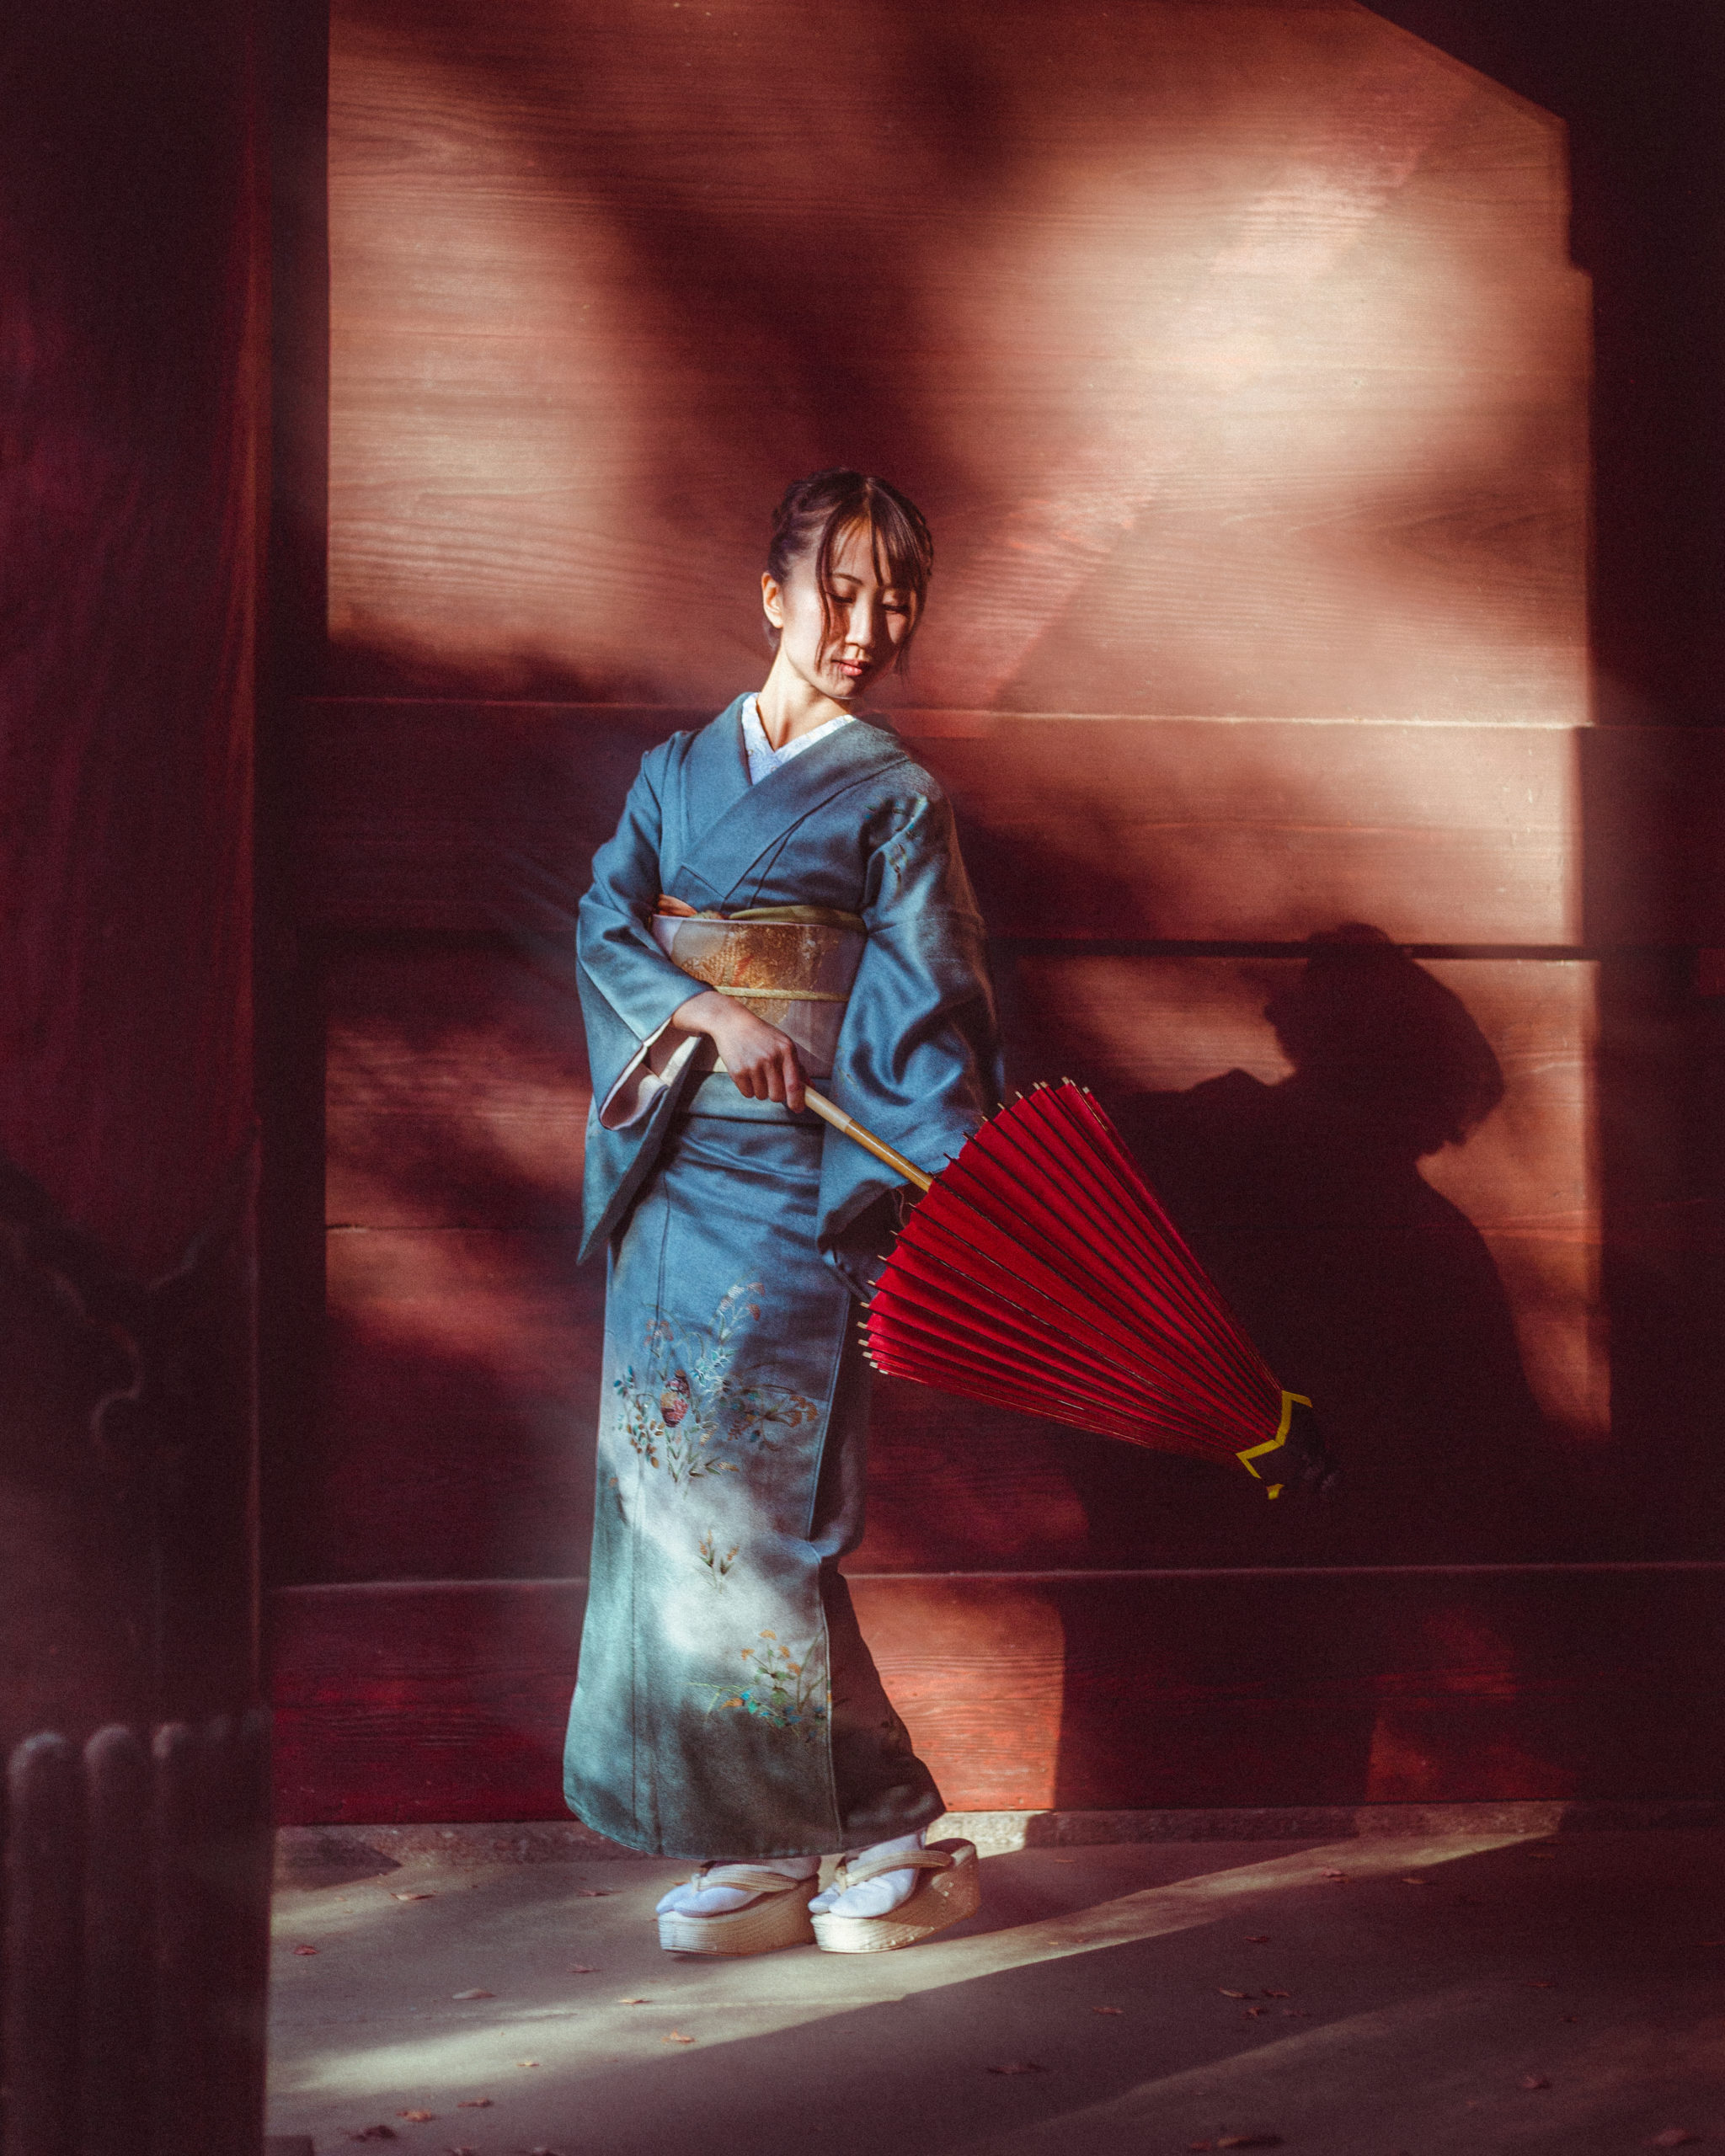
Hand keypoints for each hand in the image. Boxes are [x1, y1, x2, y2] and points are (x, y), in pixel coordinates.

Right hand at [671, 989, 806, 1110]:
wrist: (731, 1022)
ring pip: (762, 1096)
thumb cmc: (761, 1034)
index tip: (798, 1109)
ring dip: (760, 1089)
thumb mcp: (782, 1043)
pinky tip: (746, 1072)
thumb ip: (797, 1066)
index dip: (798, 1101)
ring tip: (756, 1071)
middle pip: (777, 1095)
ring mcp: (753, 1065)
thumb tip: (811, 1088)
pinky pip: (748, 1094)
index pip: (794, 1084)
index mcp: (786, 1050)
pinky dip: (747, 1088)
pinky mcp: (737, 1071)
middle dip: (775, 1094)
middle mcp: (771, 1058)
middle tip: (771, 1082)